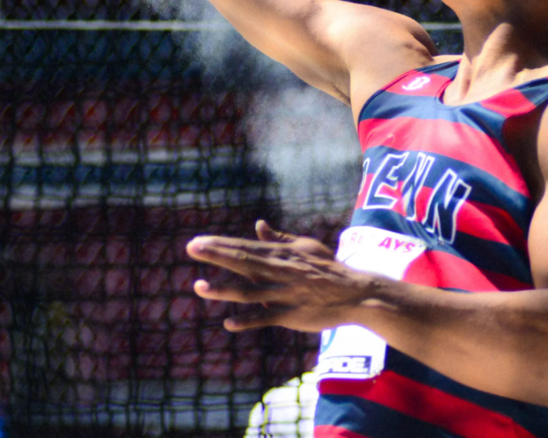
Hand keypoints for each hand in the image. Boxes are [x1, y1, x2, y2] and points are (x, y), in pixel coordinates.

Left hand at [186, 220, 376, 332]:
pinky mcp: (292, 315)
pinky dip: (248, 320)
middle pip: (243, 261)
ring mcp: (285, 294)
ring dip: (223, 290)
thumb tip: (258, 225)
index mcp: (281, 255)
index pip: (244, 247)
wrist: (356, 293)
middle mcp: (280, 271)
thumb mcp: (305, 247)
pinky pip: (266, 318)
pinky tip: (228, 323)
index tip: (197, 242)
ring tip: (198, 286)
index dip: (220, 245)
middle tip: (191, 248)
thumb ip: (279, 239)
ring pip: (250, 291)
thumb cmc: (328, 268)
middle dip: (216, 254)